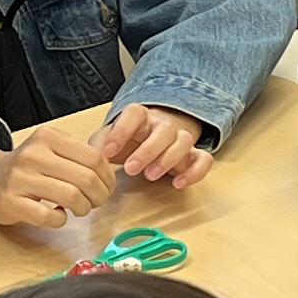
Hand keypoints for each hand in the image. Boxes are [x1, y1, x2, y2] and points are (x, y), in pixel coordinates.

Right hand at [0, 127, 119, 227]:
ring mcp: (20, 178)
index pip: (94, 158)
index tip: (107, 188)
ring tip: (79, 209)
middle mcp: (34, 154)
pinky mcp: (11, 202)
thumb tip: (112, 173)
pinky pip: (50, 217)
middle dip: (99, 196)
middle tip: (96, 202)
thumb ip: (79, 155)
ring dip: (83, 208)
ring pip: (72, 197)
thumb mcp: (52, 149)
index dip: (108, 178)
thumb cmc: (28, 168)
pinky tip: (57, 215)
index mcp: (48, 137)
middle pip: (86, 178)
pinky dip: (61, 220)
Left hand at [93, 104, 211, 185]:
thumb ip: (99, 146)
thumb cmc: (127, 142)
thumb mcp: (107, 141)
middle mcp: (163, 125)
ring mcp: (181, 139)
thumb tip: (93, 159)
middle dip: (148, 150)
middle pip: (164, 129)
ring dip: (169, 159)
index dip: (122, 131)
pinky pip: (204, 159)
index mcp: (141, 117)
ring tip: (150, 176)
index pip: (135, 113)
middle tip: (131, 169)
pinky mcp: (194, 156)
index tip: (108, 152)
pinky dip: (195, 172)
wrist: (150, 139)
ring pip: (185, 141)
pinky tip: (178, 184)